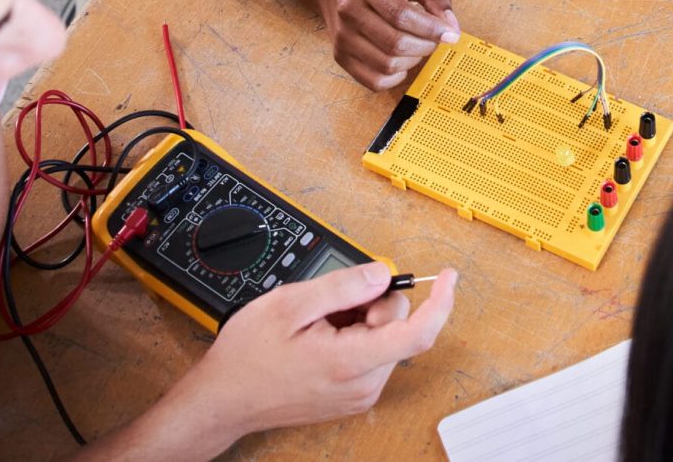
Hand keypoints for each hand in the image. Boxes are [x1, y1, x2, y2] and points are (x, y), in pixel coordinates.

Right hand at [191, 262, 456, 443]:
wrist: (223, 399)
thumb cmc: (248, 355)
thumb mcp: (290, 304)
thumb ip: (343, 286)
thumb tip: (381, 273)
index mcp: (350, 363)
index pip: (417, 334)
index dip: (440, 302)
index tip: (448, 276)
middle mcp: (363, 385)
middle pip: (396, 325)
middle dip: (372, 303)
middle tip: (330, 304)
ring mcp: (358, 393)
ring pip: (384, 336)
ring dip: (359, 319)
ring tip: (318, 325)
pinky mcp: (353, 395)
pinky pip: (371, 350)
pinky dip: (354, 334)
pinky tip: (321, 337)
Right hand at [313, 0, 460, 89]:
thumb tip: (452, 28)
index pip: (401, 15)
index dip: (431, 29)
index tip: (450, 34)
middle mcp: (349, 11)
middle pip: (396, 43)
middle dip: (425, 45)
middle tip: (434, 38)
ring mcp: (342, 37)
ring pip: (387, 65)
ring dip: (413, 60)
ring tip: (418, 45)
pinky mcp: (340, 56)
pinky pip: (375, 81)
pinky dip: (397, 77)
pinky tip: (403, 60)